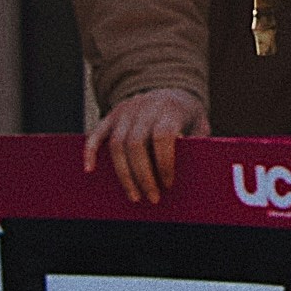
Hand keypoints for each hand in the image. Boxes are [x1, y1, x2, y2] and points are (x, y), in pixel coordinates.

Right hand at [86, 84, 203, 204]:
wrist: (173, 93)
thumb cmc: (188, 117)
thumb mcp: (200, 125)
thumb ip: (197, 142)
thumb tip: (188, 169)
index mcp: (169, 109)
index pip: (162, 135)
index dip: (164, 162)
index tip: (168, 184)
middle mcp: (145, 107)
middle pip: (136, 143)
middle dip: (143, 175)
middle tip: (152, 197)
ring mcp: (126, 110)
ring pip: (116, 144)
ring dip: (124, 174)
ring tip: (134, 195)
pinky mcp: (112, 115)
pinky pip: (97, 133)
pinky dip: (91, 151)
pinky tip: (90, 170)